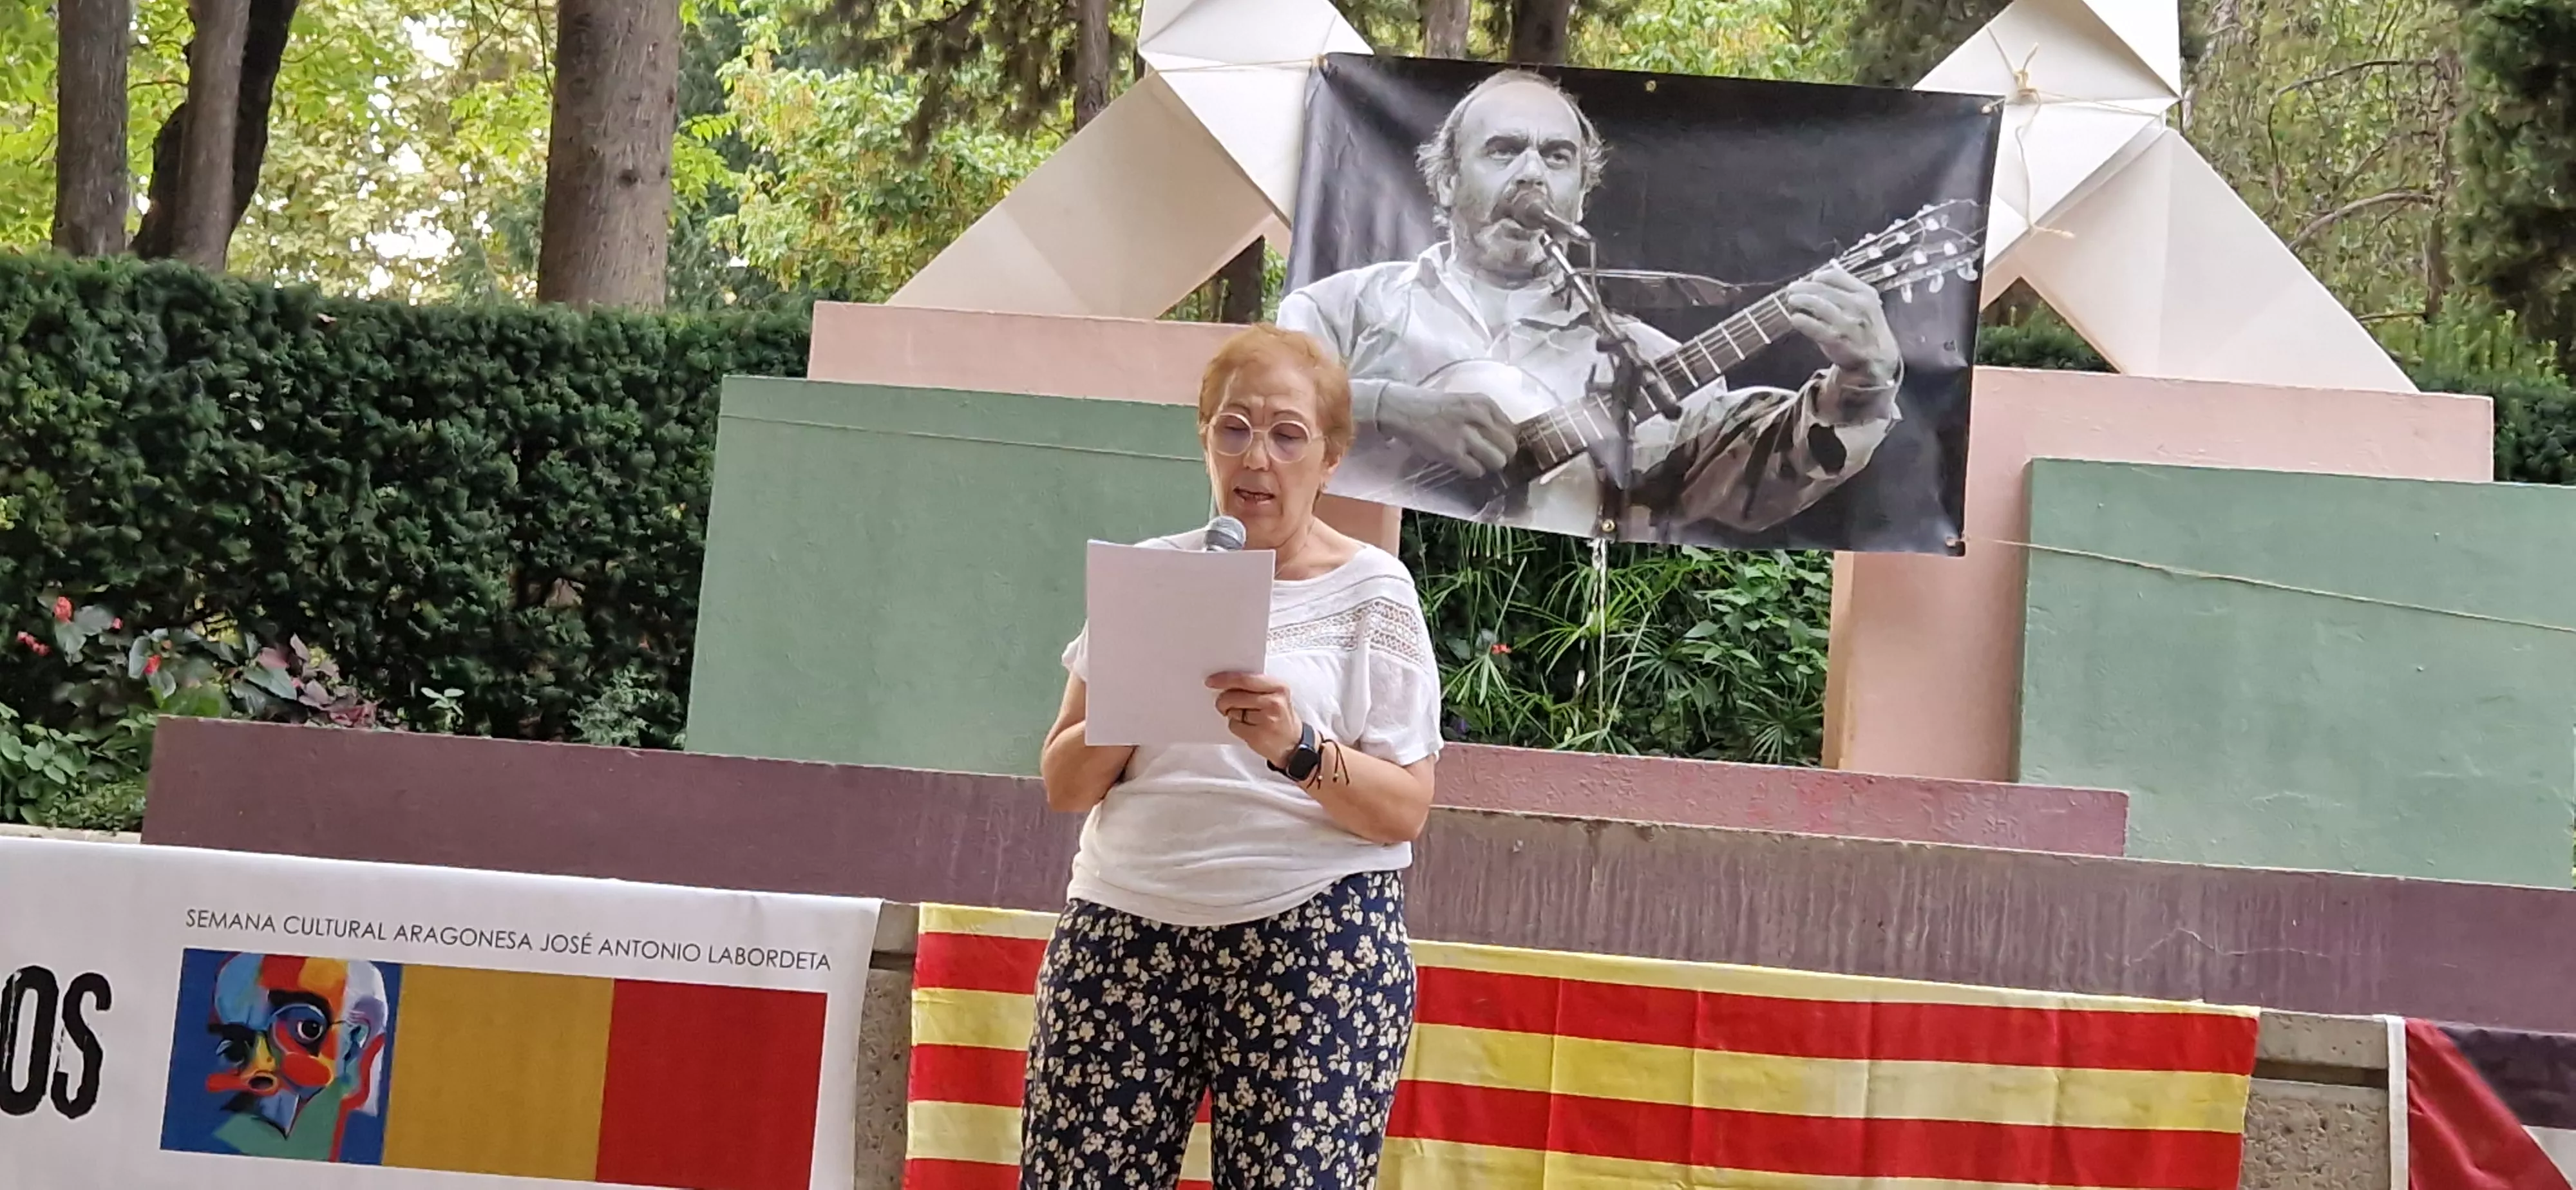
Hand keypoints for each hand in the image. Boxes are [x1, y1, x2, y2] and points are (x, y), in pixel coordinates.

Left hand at [1207, 671, 1299, 763]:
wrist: (1293, 744)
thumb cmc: (1280, 717)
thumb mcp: (1275, 695)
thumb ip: (1255, 686)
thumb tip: (1226, 683)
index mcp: (1278, 687)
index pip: (1245, 679)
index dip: (1225, 679)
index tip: (1211, 681)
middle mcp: (1274, 702)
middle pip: (1235, 696)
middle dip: (1223, 700)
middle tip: (1221, 704)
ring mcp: (1267, 720)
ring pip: (1233, 711)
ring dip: (1232, 714)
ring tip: (1245, 717)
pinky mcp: (1258, 735)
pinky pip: (1234, 726)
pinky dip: (1236, 726)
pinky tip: (1248, 728)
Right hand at [1380, 383, 1515, 477]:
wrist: (1403, 409)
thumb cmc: (1434, 407)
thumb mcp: (1465, 402)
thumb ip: (1485, 416)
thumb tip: (1505, 438)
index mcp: (1484, 402)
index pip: (1512, 428)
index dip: (1506, 440)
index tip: (1497, 445)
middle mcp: (1478, 416)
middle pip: (1509, 446)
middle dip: (1502, 455)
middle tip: (1490, 457)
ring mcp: (1465, 435)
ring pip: (1497, 460)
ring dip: (1489, 465)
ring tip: (1476, 461)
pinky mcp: (1452, 452)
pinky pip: (1476, 470)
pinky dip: (1473, 471)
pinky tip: (1463, 464)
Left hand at [1781, 264, 1900, 389]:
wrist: (1878, 358)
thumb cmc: (1864, 329)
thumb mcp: (1863, 306)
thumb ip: (1843, 292)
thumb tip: (1814, 281)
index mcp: (1865, 293)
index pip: (1837, 276)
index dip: (1819, 277)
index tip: (1809, 279)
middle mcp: (1858, 305)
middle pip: (1825, 290)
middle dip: (1805, 287)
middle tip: (1792, 289)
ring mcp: (1849, 323)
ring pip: (1821, 305)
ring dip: (1803, 300)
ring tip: (1791, 299)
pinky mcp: (1839, 340)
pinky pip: (1818, 328)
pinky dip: (1805, 322)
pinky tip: (1795, 319)